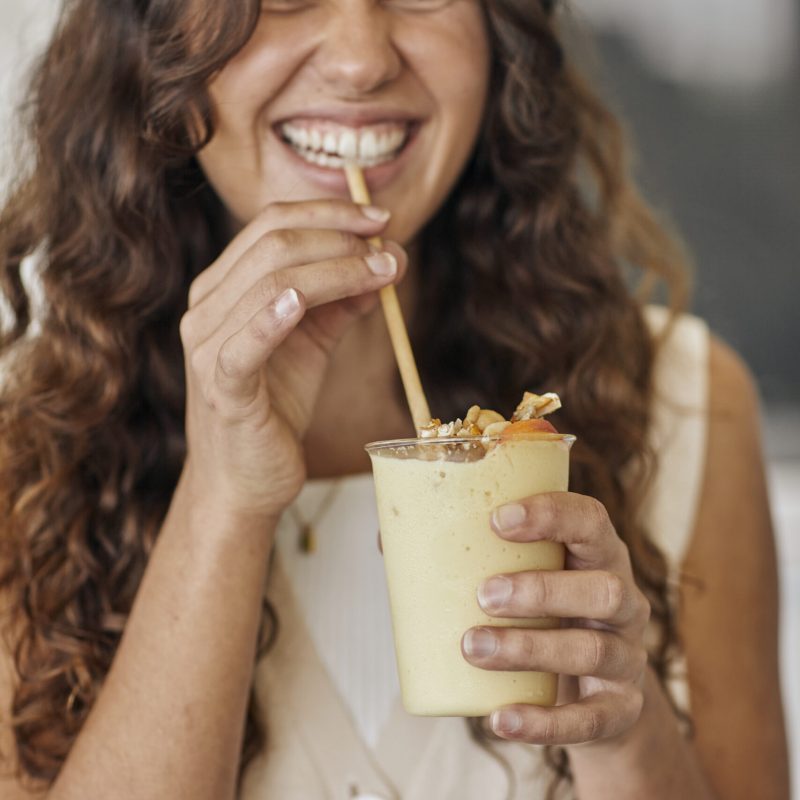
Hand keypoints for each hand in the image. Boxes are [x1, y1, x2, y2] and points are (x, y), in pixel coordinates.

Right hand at [179, 200, 405, 518]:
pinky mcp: (221, 388)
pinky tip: (301, 301)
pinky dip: (271, 318)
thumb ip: (342, 302)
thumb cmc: (276, 408)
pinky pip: (243, 346)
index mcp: (223, 288)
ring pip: (268, 284)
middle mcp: (206, 308)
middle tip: (388, 247)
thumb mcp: (314, 344)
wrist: (247, 479)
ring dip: (334, 271)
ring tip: (382, 270)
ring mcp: (208, 347)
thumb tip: (388, 260)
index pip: (271, 225)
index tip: (380, 218)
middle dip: (339, 237)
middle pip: (272, 245)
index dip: (329, 212)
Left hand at [461, 492, 650, 745]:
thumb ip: (466, 557)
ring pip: (593, 650)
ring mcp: (627, 658)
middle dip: (541, 590)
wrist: (593, 692)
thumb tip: (386, 540)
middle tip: (483, 595)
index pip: (591, 521)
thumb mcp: (524, 578)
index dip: (551, 515)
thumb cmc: (544, 615)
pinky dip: (544, 722)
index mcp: (597, 556)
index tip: (498, 519)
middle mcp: (623, 602)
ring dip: (529, 648)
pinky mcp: (620, 710)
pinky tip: (500, 718)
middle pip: (603, 589)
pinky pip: (589, 719)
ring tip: (472, 647)